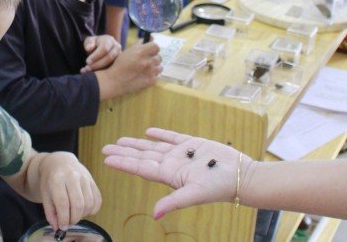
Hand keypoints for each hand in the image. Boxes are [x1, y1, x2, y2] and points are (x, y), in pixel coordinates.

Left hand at [39, 152, 101, 230]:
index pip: (63, 203)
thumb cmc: (50, 179)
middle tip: (69, 222)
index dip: (63, 219)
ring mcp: (84, 176)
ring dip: (83, 215)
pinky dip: (93, 209)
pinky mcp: (92, 179)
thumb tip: (58, 227)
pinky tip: (85, 210)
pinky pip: (98, 199)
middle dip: (74, 219)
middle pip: (78, 204)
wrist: (60, 161)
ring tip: (75, 215)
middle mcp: (72, 176)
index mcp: (57, 179)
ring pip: (89, 203)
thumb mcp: (44, 194)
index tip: (62, 227)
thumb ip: (50, 212)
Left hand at [81, 35, 120, 72]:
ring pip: (112, 65)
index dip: (96, 56)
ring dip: (100, 70)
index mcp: (109, 40)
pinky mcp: (118, 64)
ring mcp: (119, 56)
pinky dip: (103, 74)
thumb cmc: (93, 44)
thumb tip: (89, 48)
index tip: (87, 61)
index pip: (104, 49)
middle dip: (97, 64)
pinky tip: (94, 75)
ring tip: (89, 71)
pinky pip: (112, 70)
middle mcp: (117, 47)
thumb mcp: (89, 41)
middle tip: (87, 68)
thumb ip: (89, 43)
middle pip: (109, 57)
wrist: (99, 48)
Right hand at [95, 41, 161, 98]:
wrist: (114, 81)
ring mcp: (150, 72)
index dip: (154, 48)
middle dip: (153, 58)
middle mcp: (147, 62)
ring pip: (160, 67)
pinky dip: (153, 76)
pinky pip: (157, 76)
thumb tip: (151, 38)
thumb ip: (140, 44)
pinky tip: (145, 76)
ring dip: (154, 67)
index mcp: (141, 52)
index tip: (151, 50)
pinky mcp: (151, 81)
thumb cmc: (120, 64)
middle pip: (159, 57)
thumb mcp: (129, 51)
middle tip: (146, 61)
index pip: (156, 46)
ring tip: (145, 69)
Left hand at [103, 127, 253, 218]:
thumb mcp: (195, 195)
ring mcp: (182, 154)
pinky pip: (172, 137)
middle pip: (143, 157)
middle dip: (124, 152)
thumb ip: (174, 202)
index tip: (107, 159)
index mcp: (170, 176)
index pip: (141, 168)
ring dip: (137, 144)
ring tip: (120, 140)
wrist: (240, 175)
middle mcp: (173, 165)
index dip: (124, 163)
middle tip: (105, 148)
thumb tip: (154, 215)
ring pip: (154, 147)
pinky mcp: (194, 143)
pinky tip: (149, 131)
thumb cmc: (219, 187)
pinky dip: (160, 134)